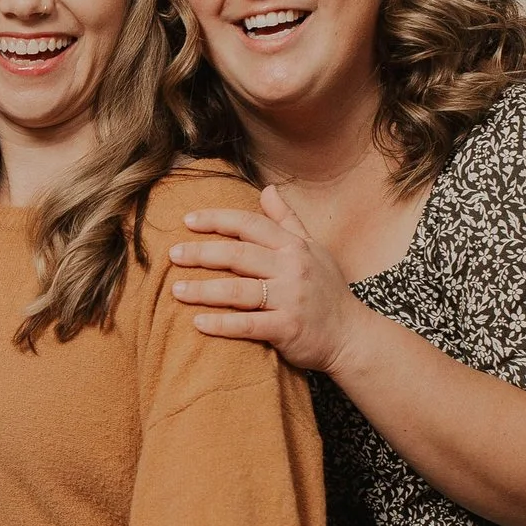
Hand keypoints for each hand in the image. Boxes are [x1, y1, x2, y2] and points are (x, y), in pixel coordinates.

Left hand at [170, 186, 366, 374]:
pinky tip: (198, 323)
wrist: (352, 336)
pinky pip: (248, 324)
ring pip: (238, 290)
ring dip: (204, 290)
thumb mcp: (313, 250)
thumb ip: (287, 221)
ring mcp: (290, 298)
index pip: (250, 225)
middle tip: (173, 255)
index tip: (188, 220)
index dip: (217, 220)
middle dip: (202, 253)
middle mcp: (292, 268)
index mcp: (294, 246)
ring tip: (177, 290)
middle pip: (238, 255)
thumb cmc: (327, 292)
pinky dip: (221, 324)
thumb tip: (268, 190)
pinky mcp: (288, 328)